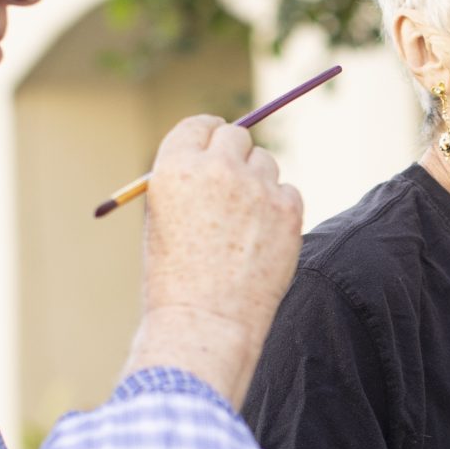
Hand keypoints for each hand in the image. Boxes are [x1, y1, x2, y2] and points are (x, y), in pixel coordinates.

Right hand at [125, 115, 304, 404]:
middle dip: (235, 155)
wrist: (205, 323)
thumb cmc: (173, 279)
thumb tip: (213, 156)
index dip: (208, 134)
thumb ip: (184, 182)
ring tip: (244, 228)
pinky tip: (262, 240)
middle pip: (236, 136)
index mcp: (176, 167)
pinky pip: (288, 192)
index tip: (215, 143)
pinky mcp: (288, 208)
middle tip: (235, 183)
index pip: (199, 125)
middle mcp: (217, 168)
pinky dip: (279, 209)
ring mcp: (256, 187)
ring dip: (258, 183)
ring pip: (266, 163)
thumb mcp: (161, 220)